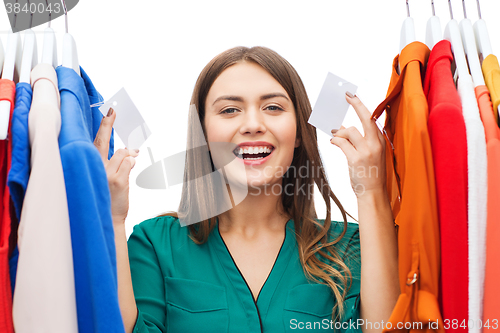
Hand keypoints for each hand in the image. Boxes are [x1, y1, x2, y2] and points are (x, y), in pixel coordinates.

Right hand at [94, 108, 138, 223]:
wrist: (108, 217)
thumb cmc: (107, 197)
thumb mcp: (108, 178)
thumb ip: (116, 163)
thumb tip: (130, 150)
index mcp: (90, 165)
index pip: (96, 142)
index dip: (103, 126)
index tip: (109, 111)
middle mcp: (94, 167)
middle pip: (102, 141)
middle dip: (107, 125)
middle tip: (113, 110)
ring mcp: (106, 173)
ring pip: (122, 152)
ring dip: (129, 155)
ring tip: (131, 160)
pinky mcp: (117, 179)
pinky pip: (129, 162)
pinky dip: (132, 163)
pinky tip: (130, 168)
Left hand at [330, 94, 386, 198]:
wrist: (373, 193)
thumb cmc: (370, 173)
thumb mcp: (370, 154)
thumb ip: (360, 140)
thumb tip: (342, 128)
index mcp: (380, 140)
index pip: (372, 118)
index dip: (361, 105)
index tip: (352, 95)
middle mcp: (376, 143)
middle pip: (365, 117)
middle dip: (356, 104)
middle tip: (346, 96)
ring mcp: (367, 151)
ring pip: (350, 130)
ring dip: (339, 132)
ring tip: (335, 135)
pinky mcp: (356, 159)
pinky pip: (342, 143)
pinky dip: (335, 140)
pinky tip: (333, 141)